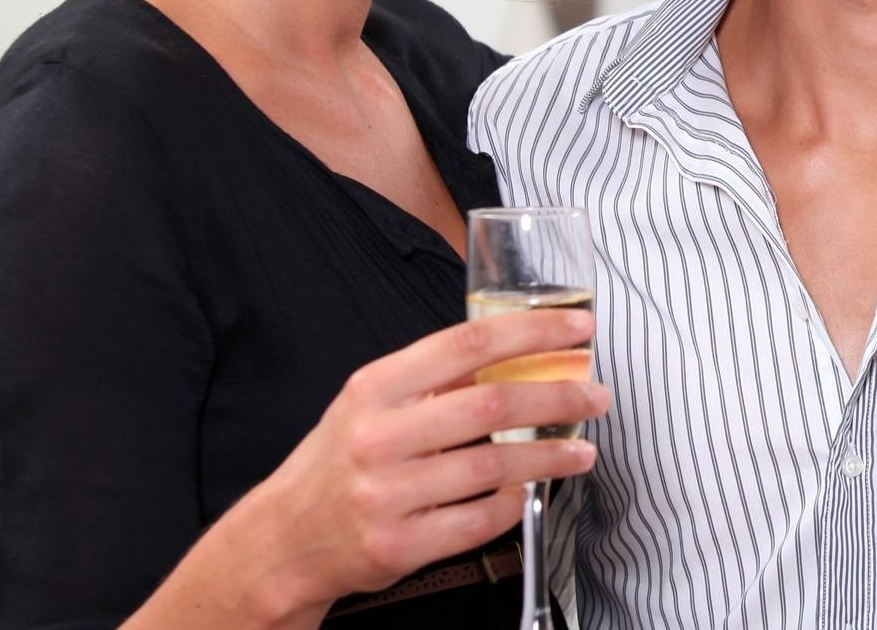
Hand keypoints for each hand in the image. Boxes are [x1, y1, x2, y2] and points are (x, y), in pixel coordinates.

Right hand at [215, 309, 607, 617]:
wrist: (281, 541)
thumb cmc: (337, 463)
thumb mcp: (369, 405)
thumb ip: (431, 381)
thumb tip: (514, 353)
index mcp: (375, 388)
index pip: (467, 344)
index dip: (532, 332)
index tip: (578, 331)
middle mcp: (378, 437)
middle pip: (491, 404)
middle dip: (558, 396)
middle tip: (595, 396)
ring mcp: (387, 495)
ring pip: (494, 468)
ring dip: (551, 456)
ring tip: (581, 451)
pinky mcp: (399, 545)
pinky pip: (479, 521)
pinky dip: (513, 504)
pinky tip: (529, 492)